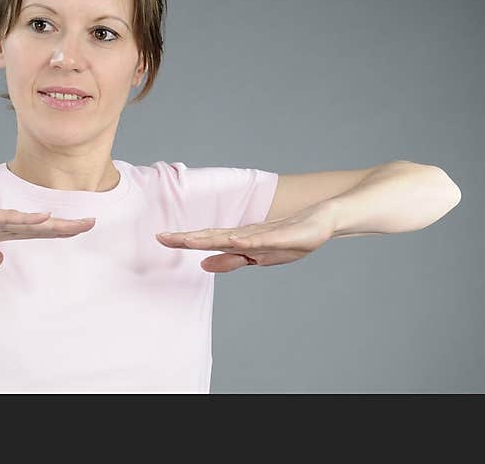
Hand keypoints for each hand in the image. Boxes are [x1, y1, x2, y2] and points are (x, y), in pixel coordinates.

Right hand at [0, 184, 95, 266]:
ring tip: (76, 223)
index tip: (79, 229)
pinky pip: (2, 219)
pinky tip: (39, 218)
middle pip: (37, 227)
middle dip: (64, 226)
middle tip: (92, 222)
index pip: (33, 233)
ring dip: (51, 224)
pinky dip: (22, 219)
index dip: (57, 231)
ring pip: (26, 222)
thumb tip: (0, 261)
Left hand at [155, 203, 336, 272]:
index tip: (160, 238)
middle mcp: (246, 235)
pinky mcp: (281, 235)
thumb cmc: (290, 238)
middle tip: (161, 237)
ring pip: (231, 236)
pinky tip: (233, 240)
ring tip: (188, 240)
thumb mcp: (258, 257)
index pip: (205, 240)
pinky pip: (260, 239)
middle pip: (211, 236)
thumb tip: (203, 264)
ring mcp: (263, 234)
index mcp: (239, 241)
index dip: (183, 240)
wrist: (324, 220)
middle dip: (187, 238)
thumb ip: (231, 260)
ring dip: (209, 238)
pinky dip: (246, 240)